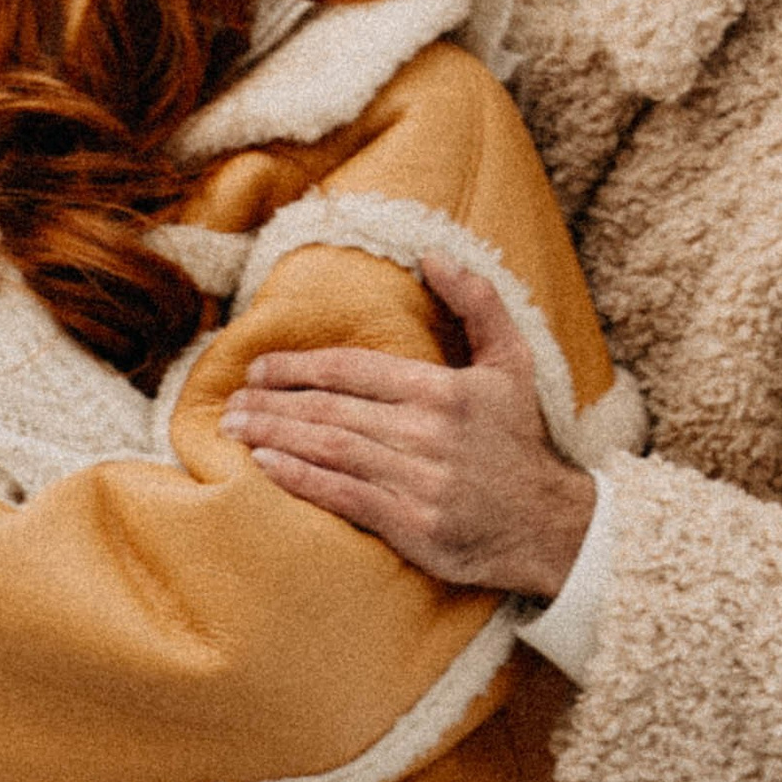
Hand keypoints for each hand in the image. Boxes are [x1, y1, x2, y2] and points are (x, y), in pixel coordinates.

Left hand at [219, 257, 598, 598]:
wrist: (550, 525)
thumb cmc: (519, 440)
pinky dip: (300, 479)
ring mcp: (419, 481)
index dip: (299, 366)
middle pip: (330, 409)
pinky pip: (344, 496)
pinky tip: (266, 466)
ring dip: (274, 435)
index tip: (258, 368)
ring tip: (234, 429)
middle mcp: (428, 432)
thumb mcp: (512, 362)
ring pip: (329, 449)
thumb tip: (434, 256)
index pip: (353, 369)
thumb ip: (477, 303)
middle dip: (272, 402)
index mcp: (443, 391)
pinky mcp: (414, 526)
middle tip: (232, 402)